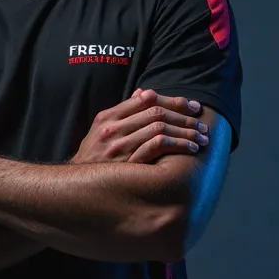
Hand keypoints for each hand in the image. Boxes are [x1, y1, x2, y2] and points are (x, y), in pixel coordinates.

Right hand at [71, 88, 208, 164]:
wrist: (77, 186)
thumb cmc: (93, 157)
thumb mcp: (101, 130)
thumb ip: (123, 112)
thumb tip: (144, 93)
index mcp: (107, 117)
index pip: (146, 99)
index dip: (173, 100)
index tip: (191, 106)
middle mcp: (113, 129)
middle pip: (156, 112)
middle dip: (184, 116)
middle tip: (202, 122)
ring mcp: (119, 146)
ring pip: (160, 128)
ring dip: (185, 131)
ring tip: (201, 137)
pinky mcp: (128, 163)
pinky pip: (158, 147)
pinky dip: (178, 144)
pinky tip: (190, 149)